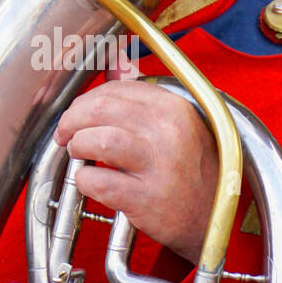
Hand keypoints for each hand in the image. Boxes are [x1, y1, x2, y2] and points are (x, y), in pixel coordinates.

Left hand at [53, 57, 218, 263]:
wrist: (215, 220)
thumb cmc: (192, 172)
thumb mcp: (177, 126)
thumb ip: (143, 95)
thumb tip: (116, 63)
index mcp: (176, 108)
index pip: (119, 89)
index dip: (89, 99)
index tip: (79, 113)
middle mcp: (170, 132)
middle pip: (103, 109)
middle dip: (73, 119)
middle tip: (66, 133)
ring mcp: (160, 166)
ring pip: (99, 140)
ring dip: (78, 144)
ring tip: (77, 152)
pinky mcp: (147, 198)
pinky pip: (99, 181)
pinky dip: (84, 180)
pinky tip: (88, 181)